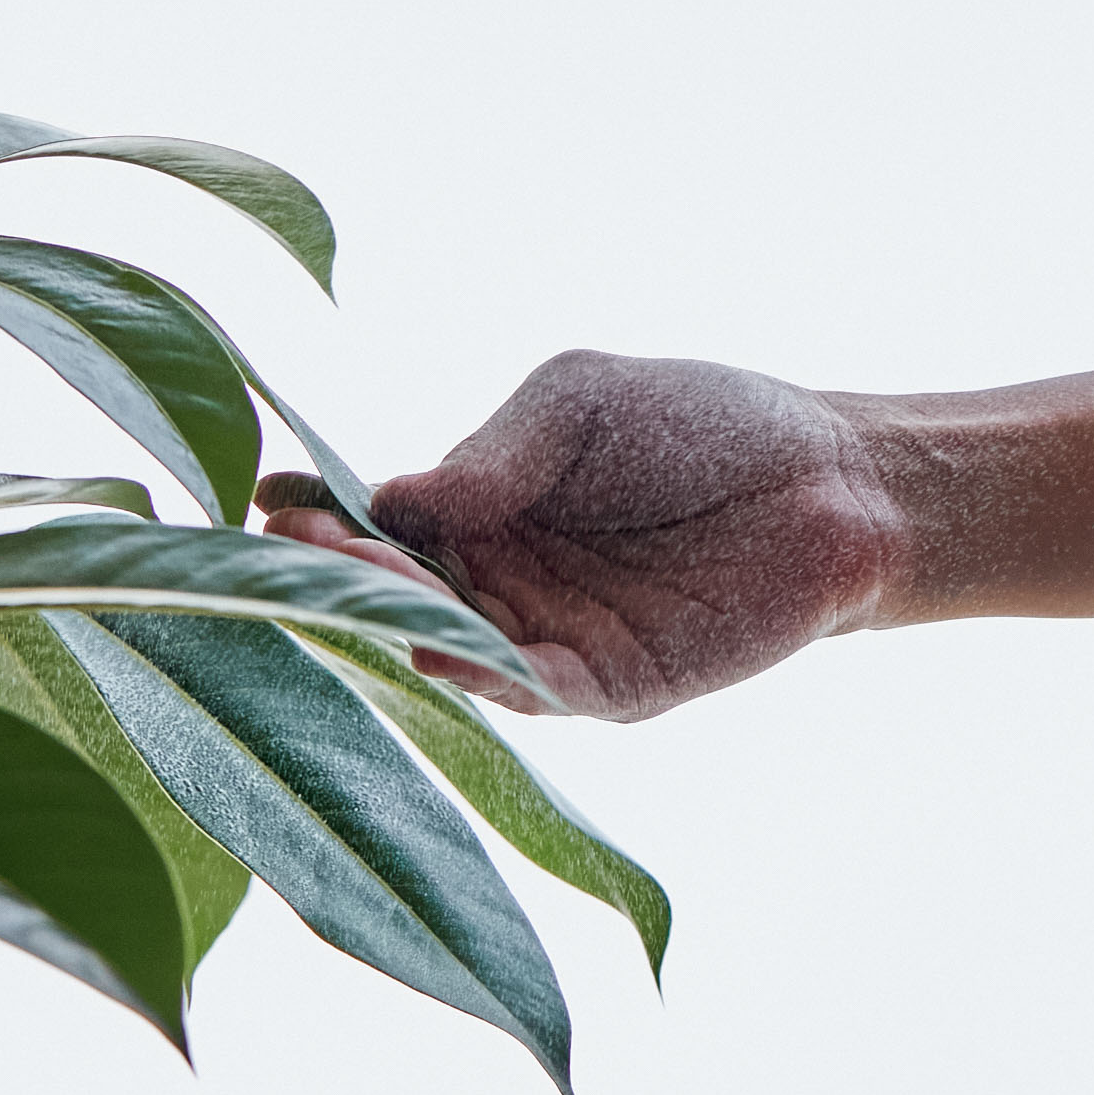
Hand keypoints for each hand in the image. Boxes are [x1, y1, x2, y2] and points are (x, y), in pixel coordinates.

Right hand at [255, 350, 902, 720]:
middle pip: (396, 592)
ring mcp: (550, 642)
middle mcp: (499, 586)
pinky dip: (485, 674)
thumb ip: (494, 452)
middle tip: (287, 545)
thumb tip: (394, 498)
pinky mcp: (612, 689)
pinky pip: (534, 692)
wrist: (835, 478)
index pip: (374, 523)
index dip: (315, 514)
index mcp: (478, 513)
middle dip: (338, 570)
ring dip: (396, 619)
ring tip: (345, 584)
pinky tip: (443, 644)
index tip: (258, 495)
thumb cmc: (705, 422)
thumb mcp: (580, 402)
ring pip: (451, 644)